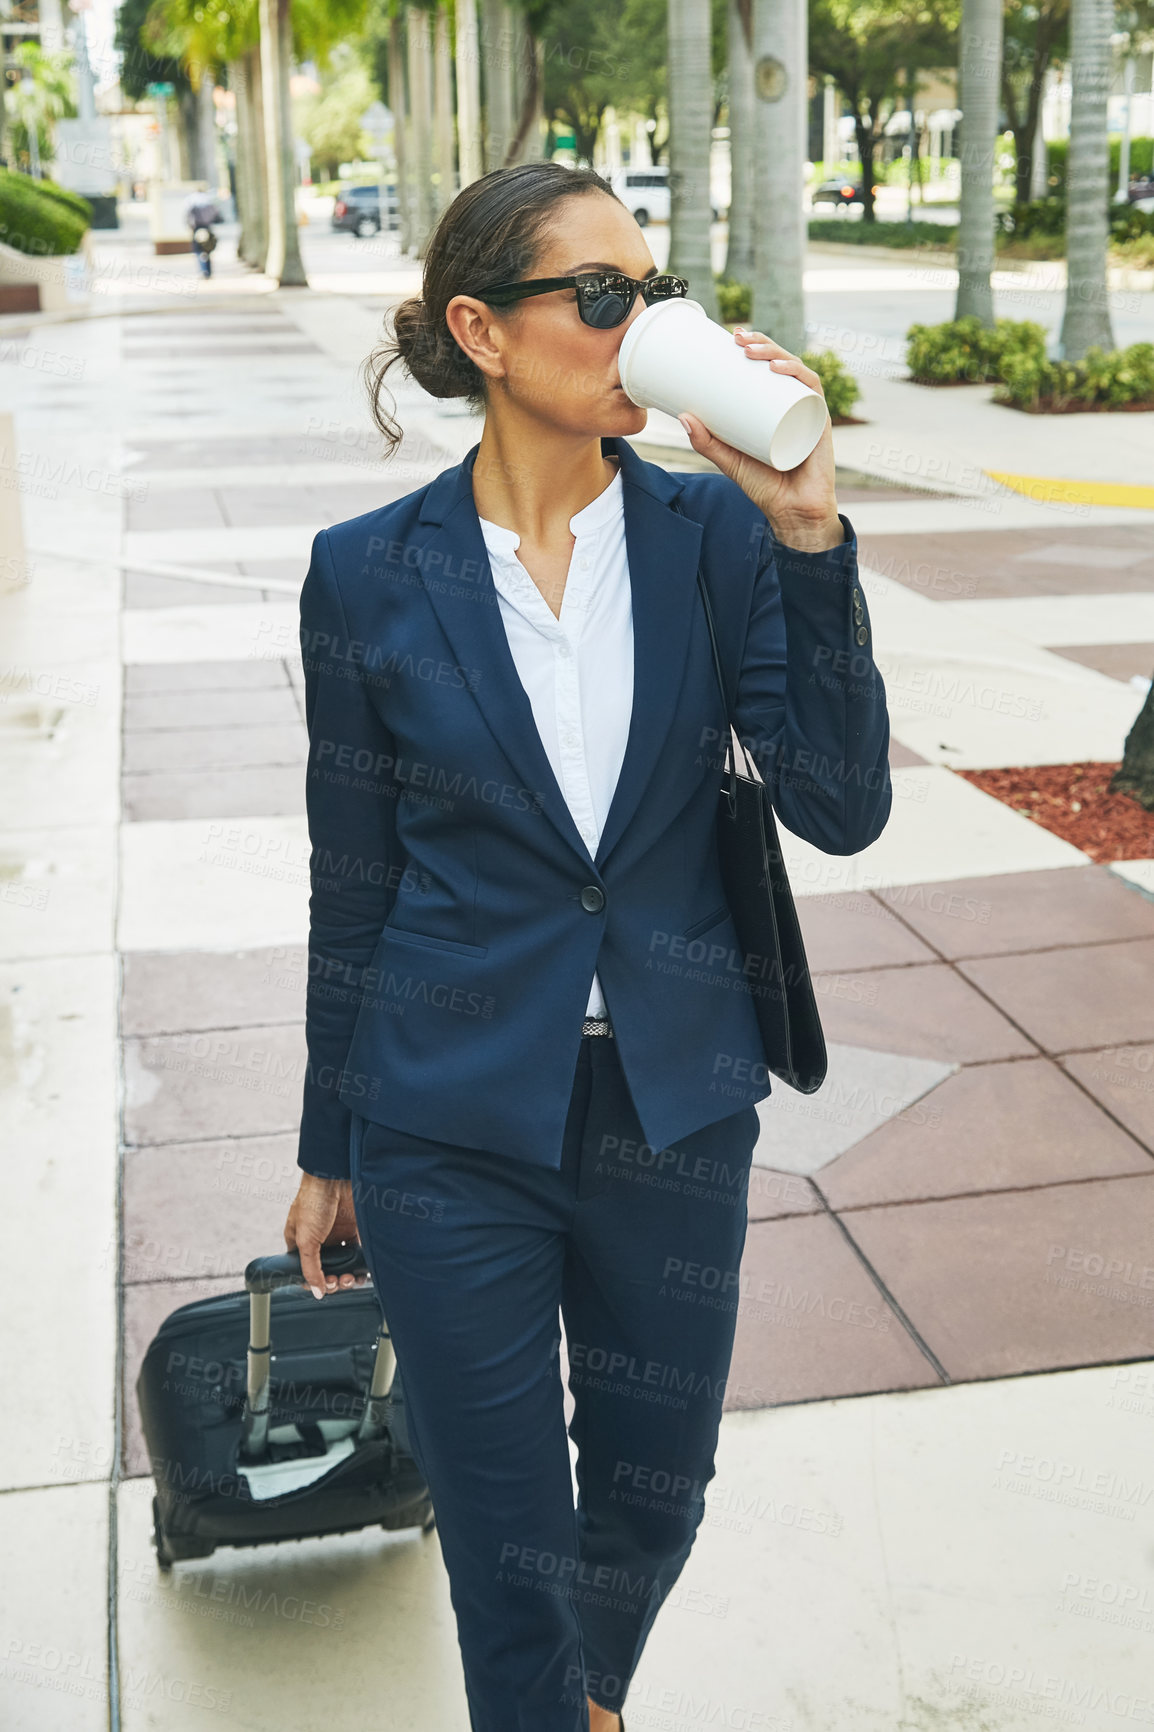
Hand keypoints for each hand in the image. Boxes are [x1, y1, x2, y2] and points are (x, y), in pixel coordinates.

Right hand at [284, 1173, 365, 1299]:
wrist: (335, 1176)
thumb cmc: (313, 1200)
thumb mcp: (306, 1239)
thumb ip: (310, 1268)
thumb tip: (316, 1292)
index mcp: (299, 1242)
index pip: (305, 1270)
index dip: (315, 1282)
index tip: (326, 1286)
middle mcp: (318, 1240)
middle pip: (327, 1270)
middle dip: (335, 1280)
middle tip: (342, 1281)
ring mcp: (336, 1235)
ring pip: (344, 1263)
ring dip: (348, 1275)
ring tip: (352, 1277)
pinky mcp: (353, 1228)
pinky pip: (358, 1251)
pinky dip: (361, 1263)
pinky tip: (364, 1269)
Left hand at [677, 330, 843, 551]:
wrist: (792, 513)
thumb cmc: (764, 486)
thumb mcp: (728, 460)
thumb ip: (705, 441)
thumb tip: (682, 415)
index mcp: (775, 407)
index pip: (767, 369)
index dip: (754, 347)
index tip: (732, 336)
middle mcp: (793, 404)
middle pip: (781, 364)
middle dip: (762, 344)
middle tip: (737, 338)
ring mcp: (808, 411)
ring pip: (797, 371)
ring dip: (776, 353)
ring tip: (753, 351)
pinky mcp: (819, 422)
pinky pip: (813, 391)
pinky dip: (799, 376)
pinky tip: (780, 370)